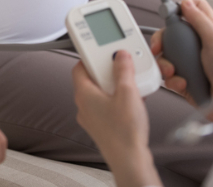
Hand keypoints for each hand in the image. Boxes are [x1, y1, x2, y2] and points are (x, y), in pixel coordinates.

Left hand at [72, 51, 161, 186]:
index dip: (90, 57)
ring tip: (131, 86)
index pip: (79, 67)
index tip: (102, 52)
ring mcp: (91, 117)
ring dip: (114, 87)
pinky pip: (106, 107)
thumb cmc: (124, 131)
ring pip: (100, 94)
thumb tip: (120, 56)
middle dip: (107, 72)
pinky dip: (117, 101)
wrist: (129, 160)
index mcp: (83, 93)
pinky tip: (133, 102)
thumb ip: (123, 71)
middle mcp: (83, 105)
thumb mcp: (127, 93)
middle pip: (91, 79)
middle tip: (121, 68)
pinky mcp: (100, 126)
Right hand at [153, 0, 212, 103]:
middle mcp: (197, 47)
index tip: (169, 15)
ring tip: (174, 70)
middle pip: (171, 34)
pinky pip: (168, 76)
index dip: (180, 10)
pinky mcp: (183, 81)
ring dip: (166, 64)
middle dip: (162, 42)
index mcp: (208, 33)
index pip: (192, 12)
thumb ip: (200, 20)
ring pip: (165, 56)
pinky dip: (173, 80)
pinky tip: (183, 82)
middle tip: (160, 47)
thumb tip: (186, 3)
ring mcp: (190, 64)